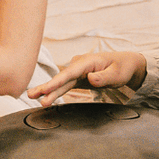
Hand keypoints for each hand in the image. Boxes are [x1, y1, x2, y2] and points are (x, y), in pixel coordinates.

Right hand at [31, 50, 146, 105]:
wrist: (127, 64)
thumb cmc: (123, 68)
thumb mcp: (118, 73)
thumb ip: (104, 77)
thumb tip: (90, 78)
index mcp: (87, 61)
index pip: (69, 73)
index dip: (56, 82)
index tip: (46, 89)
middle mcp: (78, 65)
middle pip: (60, 77)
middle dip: (46, 86)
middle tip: (31, 94)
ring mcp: (77, 71)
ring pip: (60, 82)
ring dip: (48, 90)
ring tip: (33, 97)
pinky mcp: (78, 78)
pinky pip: (65, 85)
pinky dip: (55, 91)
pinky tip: (45, 97)